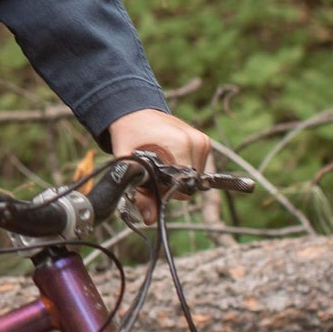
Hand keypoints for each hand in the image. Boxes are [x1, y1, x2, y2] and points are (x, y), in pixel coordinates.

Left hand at [106, 108, 212, 223]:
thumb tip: (150, 219)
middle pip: (189, 185)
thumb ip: (140, 194)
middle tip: (152, 171)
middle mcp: (195, 142)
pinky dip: (183, 168)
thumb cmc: (130, 136)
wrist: (135, 112)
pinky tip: (169, 156)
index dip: (164, 192)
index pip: (182, 188)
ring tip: (160, 161)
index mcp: (180, 144)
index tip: (149, 182)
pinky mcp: (204, 141)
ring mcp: (202, 140)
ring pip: (194, 179)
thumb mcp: (128, 163)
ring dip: (177, 177)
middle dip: (170, 185)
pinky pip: (197, 169)